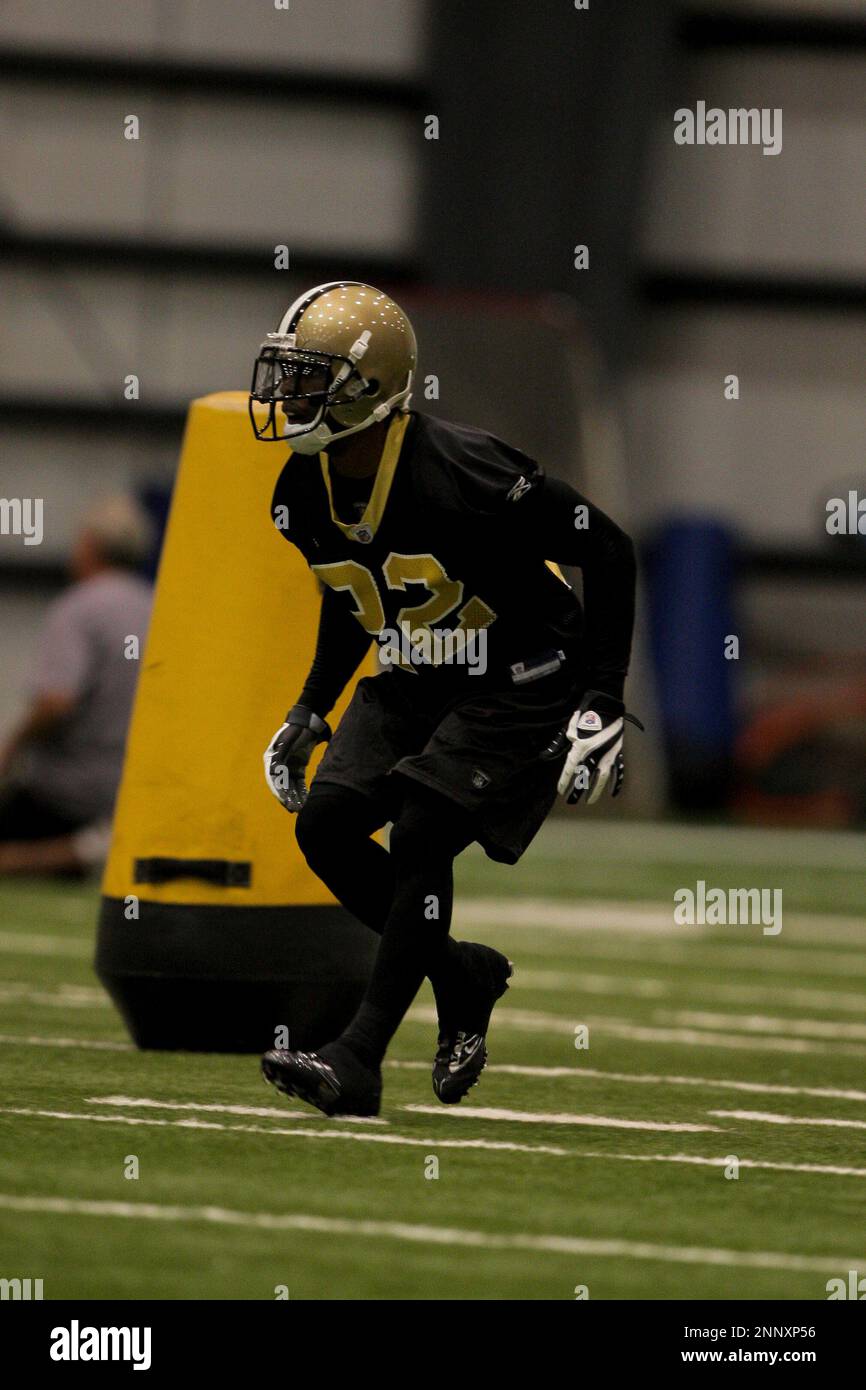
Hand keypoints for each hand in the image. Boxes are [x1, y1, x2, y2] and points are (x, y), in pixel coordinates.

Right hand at [263, 704, 330, 811]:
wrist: (307, 722)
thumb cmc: (295, 730)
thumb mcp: (288, 740)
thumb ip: (281, 754)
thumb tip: (274, 770)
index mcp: (271, 759)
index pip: (274, 780)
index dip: (279, 793)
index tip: (286, 803)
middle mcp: (278, 766)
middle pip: (282, 786)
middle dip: (288, 798)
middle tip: (295, 809)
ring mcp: (288, 768)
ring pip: (291, 787)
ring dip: (295, 797)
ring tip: (302, 809)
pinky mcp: (298, 769)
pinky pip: (299, 783)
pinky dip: (302, 792)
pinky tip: (306, 801)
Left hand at [542, 689, 641, 804]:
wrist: (609, 705)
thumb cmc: (587, 714)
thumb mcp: (570, 727)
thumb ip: (560, 742)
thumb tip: (548, 754)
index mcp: (581, 748)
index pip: (570, 770)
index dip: (564, 781)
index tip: (560, 791)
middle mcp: (595, 754)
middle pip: (585, 778)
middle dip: (577, 791)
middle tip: (571, 801)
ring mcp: (608, 755)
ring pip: (601, 778)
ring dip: (595, 791)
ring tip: (589, 801)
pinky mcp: (617, 753)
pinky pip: (617, 771)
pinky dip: (616, 782)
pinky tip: (612, 793)